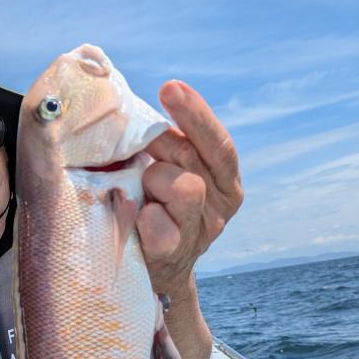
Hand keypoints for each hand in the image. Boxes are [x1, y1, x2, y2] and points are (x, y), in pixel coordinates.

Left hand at [138, 80, 241, 295]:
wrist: (151, 271)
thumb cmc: (153, 206)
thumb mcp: (168, 171)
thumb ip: (167, 145)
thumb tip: (134, 107)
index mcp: (225, 181)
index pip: (218, 143)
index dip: (195, 114)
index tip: (170, 87)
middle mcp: (220, 207)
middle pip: (194, 158)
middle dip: (160, 144)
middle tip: (140, 147)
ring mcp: (199, 233)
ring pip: (185, 187)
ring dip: (154, 181)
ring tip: (141, 191)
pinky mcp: (174, 255)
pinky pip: (158, 224)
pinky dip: (140, 215)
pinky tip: (135, 216)